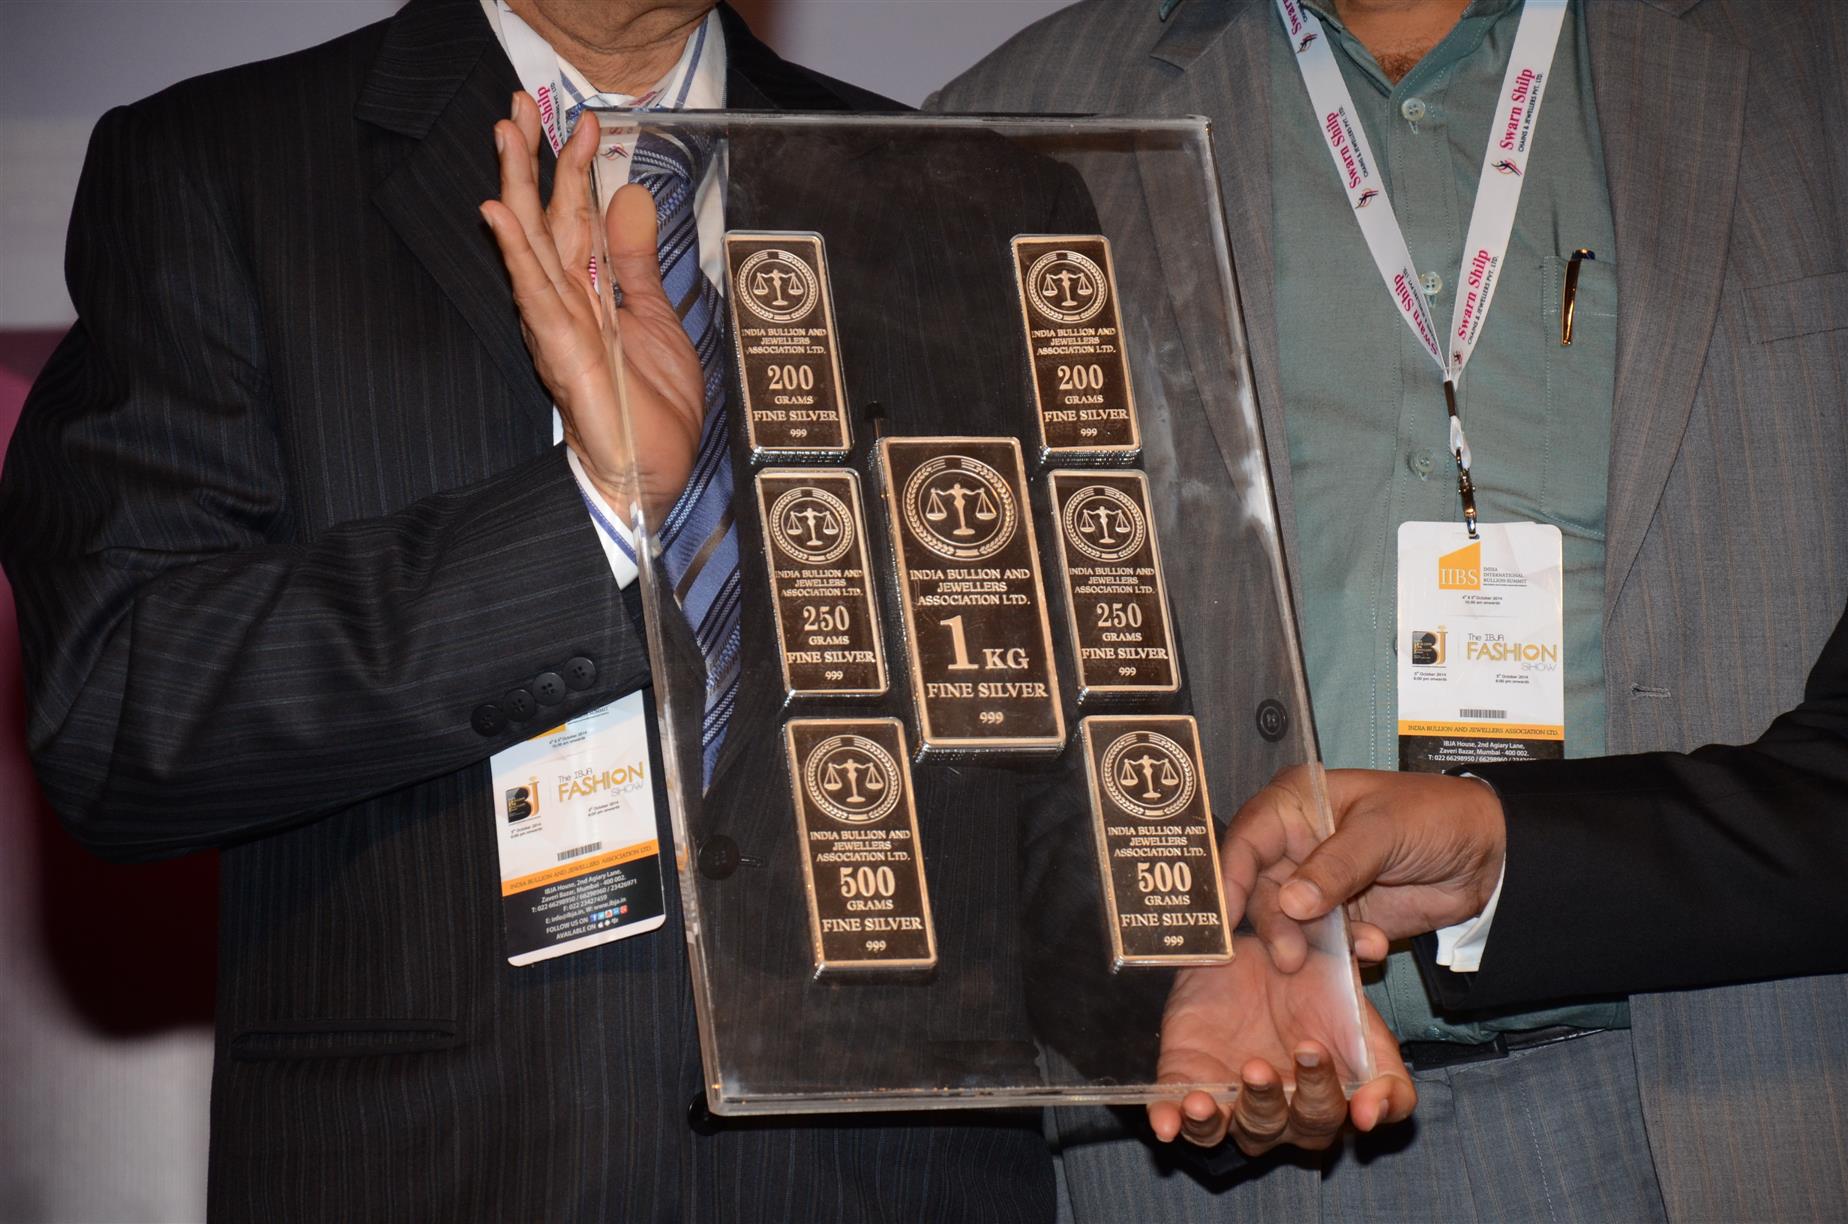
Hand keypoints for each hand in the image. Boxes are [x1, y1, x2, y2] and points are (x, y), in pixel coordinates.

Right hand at [480, 92, 704, 520]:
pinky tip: (498, 215)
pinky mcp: (561, 352)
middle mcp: (567, 303)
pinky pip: (535, 294)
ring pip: (532, 244)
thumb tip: (630, 200)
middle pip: (545, 219)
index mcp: (590, 294)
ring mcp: (558, 326)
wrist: (651, 474)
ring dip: (517, 187)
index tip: (584, 121)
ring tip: (506, 135)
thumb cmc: (651, 410)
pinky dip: (517, 254)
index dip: (577, 169)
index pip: (577, 218)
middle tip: (522, 102)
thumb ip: (637, 264)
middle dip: (533, 160)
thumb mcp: (657, 320)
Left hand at [1148, 933, 1413, 1154]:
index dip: (1382, 1109)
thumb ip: (1354, 949)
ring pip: (1255, 1131)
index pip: (1384, 1103)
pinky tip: (1169, 1122)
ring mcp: (1248, 1104)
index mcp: (1348, 1066)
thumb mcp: (1324, 948)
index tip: (1366, 1109)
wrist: (1228, 954)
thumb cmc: (1291, 962)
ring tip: (1231, 1087)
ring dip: (1248, 1112)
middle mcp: (1301, 1100)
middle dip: (1307, 1097)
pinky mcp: (1197, 1092)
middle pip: (1316, 1124)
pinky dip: (1180, 1124)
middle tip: (1299, 1054)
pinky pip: (1188, 1123)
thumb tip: (1374, 943)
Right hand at [1223, 766, 1506, 963]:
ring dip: (1312, 942)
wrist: (1490, 855)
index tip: (1226, 917)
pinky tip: (1373, 945)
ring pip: (1287, 921)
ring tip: (1353, 947)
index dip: (1231, 877)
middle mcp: (1297, 843)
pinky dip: (1341, 951)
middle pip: (1259, 889)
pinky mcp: (1339, 916)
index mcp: (1297, 803)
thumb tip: (1290, 901)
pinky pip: (1321, 941)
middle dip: (1274, 923)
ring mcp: (1316, 882)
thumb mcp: (1383, 832)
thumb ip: (1336, 866)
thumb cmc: (1435, 817)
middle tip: (1290, 956)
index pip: (1248, 838)